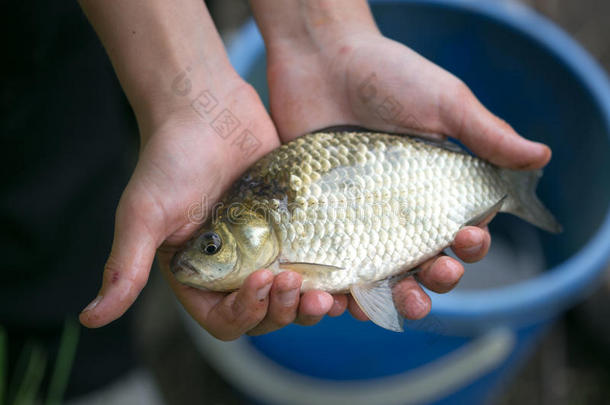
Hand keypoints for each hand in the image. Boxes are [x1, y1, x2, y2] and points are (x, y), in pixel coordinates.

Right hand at [78, 77, 340, 339]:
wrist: (207, 107)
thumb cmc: (170, 157)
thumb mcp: (144, 213)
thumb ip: (125, 266)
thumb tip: (90, 319)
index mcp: (198, 275)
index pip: (224, 318)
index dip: (245, 312)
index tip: (262, 281)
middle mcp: (233, 268)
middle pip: (264, 314)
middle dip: (283, 311)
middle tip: (299, 289)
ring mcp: (265, 248)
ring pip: (293, 295)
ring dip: (309, 303)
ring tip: (327, 295)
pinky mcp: (291, 227)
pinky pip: (314, 262)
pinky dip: (330, 277)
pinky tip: (346, 276)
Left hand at [263, 22, 550, 320]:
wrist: (322, 60)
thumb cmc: (388, 75)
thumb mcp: (442, 100)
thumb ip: (485, 133)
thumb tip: (542, 157)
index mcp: (435, 190)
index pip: (460, 233)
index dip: (469, 246)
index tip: (468, 239)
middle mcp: (397, 212)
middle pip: (422, 263)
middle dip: (434, 280)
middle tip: (435, 274)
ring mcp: (357, 218)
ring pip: (378, 274)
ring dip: (390, 297)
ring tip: (395, 304)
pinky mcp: (320, 219)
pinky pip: (332, 263)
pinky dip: (338, 288)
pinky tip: (342, 298)